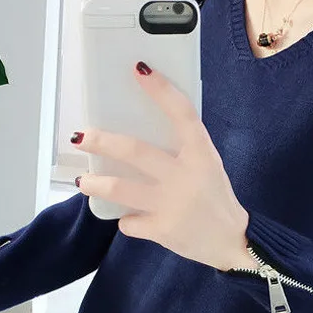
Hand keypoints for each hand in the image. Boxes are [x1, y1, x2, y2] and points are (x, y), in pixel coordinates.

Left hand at [72, 61, 258, 271]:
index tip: (139, 70)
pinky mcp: (162, 230)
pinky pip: (130, 222)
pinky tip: (131, 219)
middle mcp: (186, 176)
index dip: (161, 90)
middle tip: (80, 136)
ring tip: (83, 180)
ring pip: (121, 189)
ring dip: (97, 183)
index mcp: (202, 155)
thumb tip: (140, 134)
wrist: (232, 242)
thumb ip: (183, 152)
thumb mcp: (208, 167)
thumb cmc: (216, 199)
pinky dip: (127, 220)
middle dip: (102, 142)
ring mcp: (172, 204)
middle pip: (135, 151)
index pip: (182, 114)